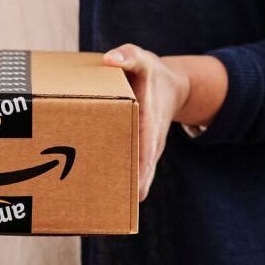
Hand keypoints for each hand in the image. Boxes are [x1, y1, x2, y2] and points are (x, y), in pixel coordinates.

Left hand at [102, 45, 226, 200]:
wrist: (169, 85)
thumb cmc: (152, 74)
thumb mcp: (142, 60)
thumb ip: (129, 56)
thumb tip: (110, 59)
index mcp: (151, 124)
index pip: (148, 154)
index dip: (142, 175)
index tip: (136, 195)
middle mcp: (149, 142)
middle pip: (140, 173)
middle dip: (126, 190)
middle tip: (107, 207)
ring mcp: (143, 149)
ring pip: (134, 175)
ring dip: (119, 189)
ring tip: (97, 207)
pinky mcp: (134, 150)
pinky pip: (126, 167)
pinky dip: (115, 177)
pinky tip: (94, 189)